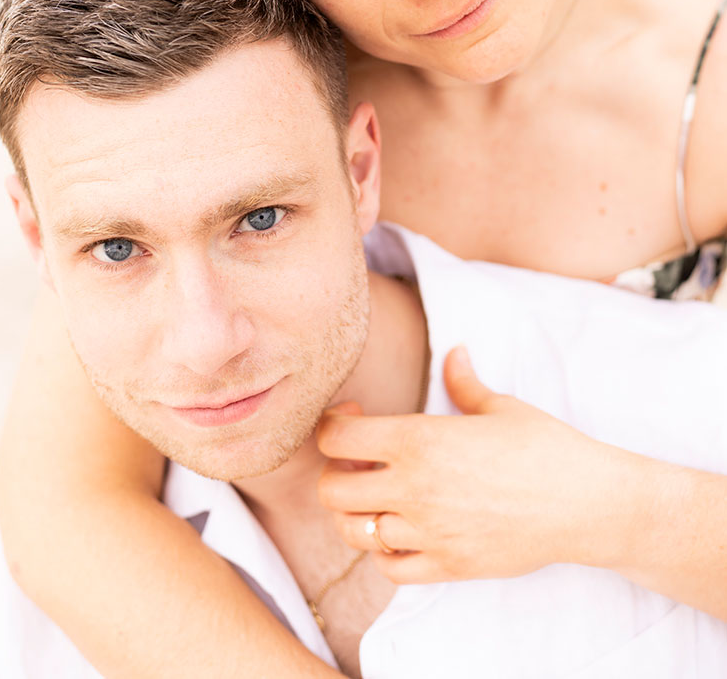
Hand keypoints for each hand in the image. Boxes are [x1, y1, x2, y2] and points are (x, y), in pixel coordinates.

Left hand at [316, 347, 631, 583]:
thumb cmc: (545, 447)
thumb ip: (463, 382)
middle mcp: (414, 488)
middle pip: (332, 490)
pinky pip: (390, 567)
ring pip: (353, 532)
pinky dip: (384, 551)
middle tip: (360, 462)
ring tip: (378, 496)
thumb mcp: (500, 406)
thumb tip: (454, 352)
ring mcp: (428, 532)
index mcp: (419, 440)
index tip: (355, 420)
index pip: (337, 438)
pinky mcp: (448, 565)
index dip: (334, 426)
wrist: (588, 504)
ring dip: (356, 513)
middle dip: (336, 472)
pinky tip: (401, 530)